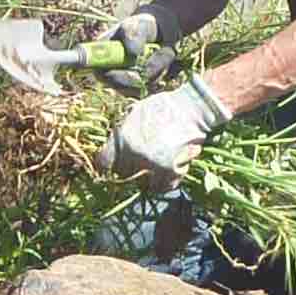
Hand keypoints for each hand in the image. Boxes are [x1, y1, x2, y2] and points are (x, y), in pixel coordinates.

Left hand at [103, 75, 230, 181]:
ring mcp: (154, 165)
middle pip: (122, 174)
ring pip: (141, 184)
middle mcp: (135, 155)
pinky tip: (164, 173)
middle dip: (126, 170)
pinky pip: (162, 187)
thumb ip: (122, 130)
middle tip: (134, 163)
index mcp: (123, 138)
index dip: (105, 165)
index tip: (109, 165)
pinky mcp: (171, 171)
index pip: (104, 162)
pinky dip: (162, 184)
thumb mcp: (134, 112)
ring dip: (144, 179)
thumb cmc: (162, 107)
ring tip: (150, 168)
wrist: (191, 108)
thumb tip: (112, 144)